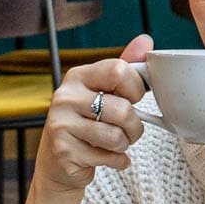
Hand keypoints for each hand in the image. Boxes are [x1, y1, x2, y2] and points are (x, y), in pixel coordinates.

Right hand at [32, 34, 151, 197]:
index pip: (118, 71)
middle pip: (122, 109)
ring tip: (116, 144)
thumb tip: (146, 40)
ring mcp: (61, 125)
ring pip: (116, 136)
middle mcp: (65, 97)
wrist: (59, 163)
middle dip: (134, 126)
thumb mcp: (103, 92)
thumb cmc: (87, 124)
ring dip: (125, 145)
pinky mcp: (64, 152)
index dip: (136, 88)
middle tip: (128, 130)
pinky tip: (107, 157)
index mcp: (78, 76)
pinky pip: (109, 157)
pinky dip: (117, 161)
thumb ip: (125, 67)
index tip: (133, 99)